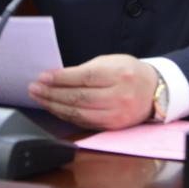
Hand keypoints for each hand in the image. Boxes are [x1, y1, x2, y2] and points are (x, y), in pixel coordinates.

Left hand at [28, 54, 156, 129]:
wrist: (154, 90)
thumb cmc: (129, 72)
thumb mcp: (112, 61)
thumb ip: (87, 69)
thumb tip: (57, 77)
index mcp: (119, 74)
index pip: (84, 78)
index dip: (61, 78)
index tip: (43, 76)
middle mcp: (119, 96)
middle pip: (79, 97)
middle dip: (52, 93)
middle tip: (34, 88)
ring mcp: (116, 114)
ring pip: (79, 113)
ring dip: (54, 106)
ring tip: (39, 98)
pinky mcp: (112, 126)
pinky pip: (84, 122)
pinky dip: (66, 115)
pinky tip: (54, 108)